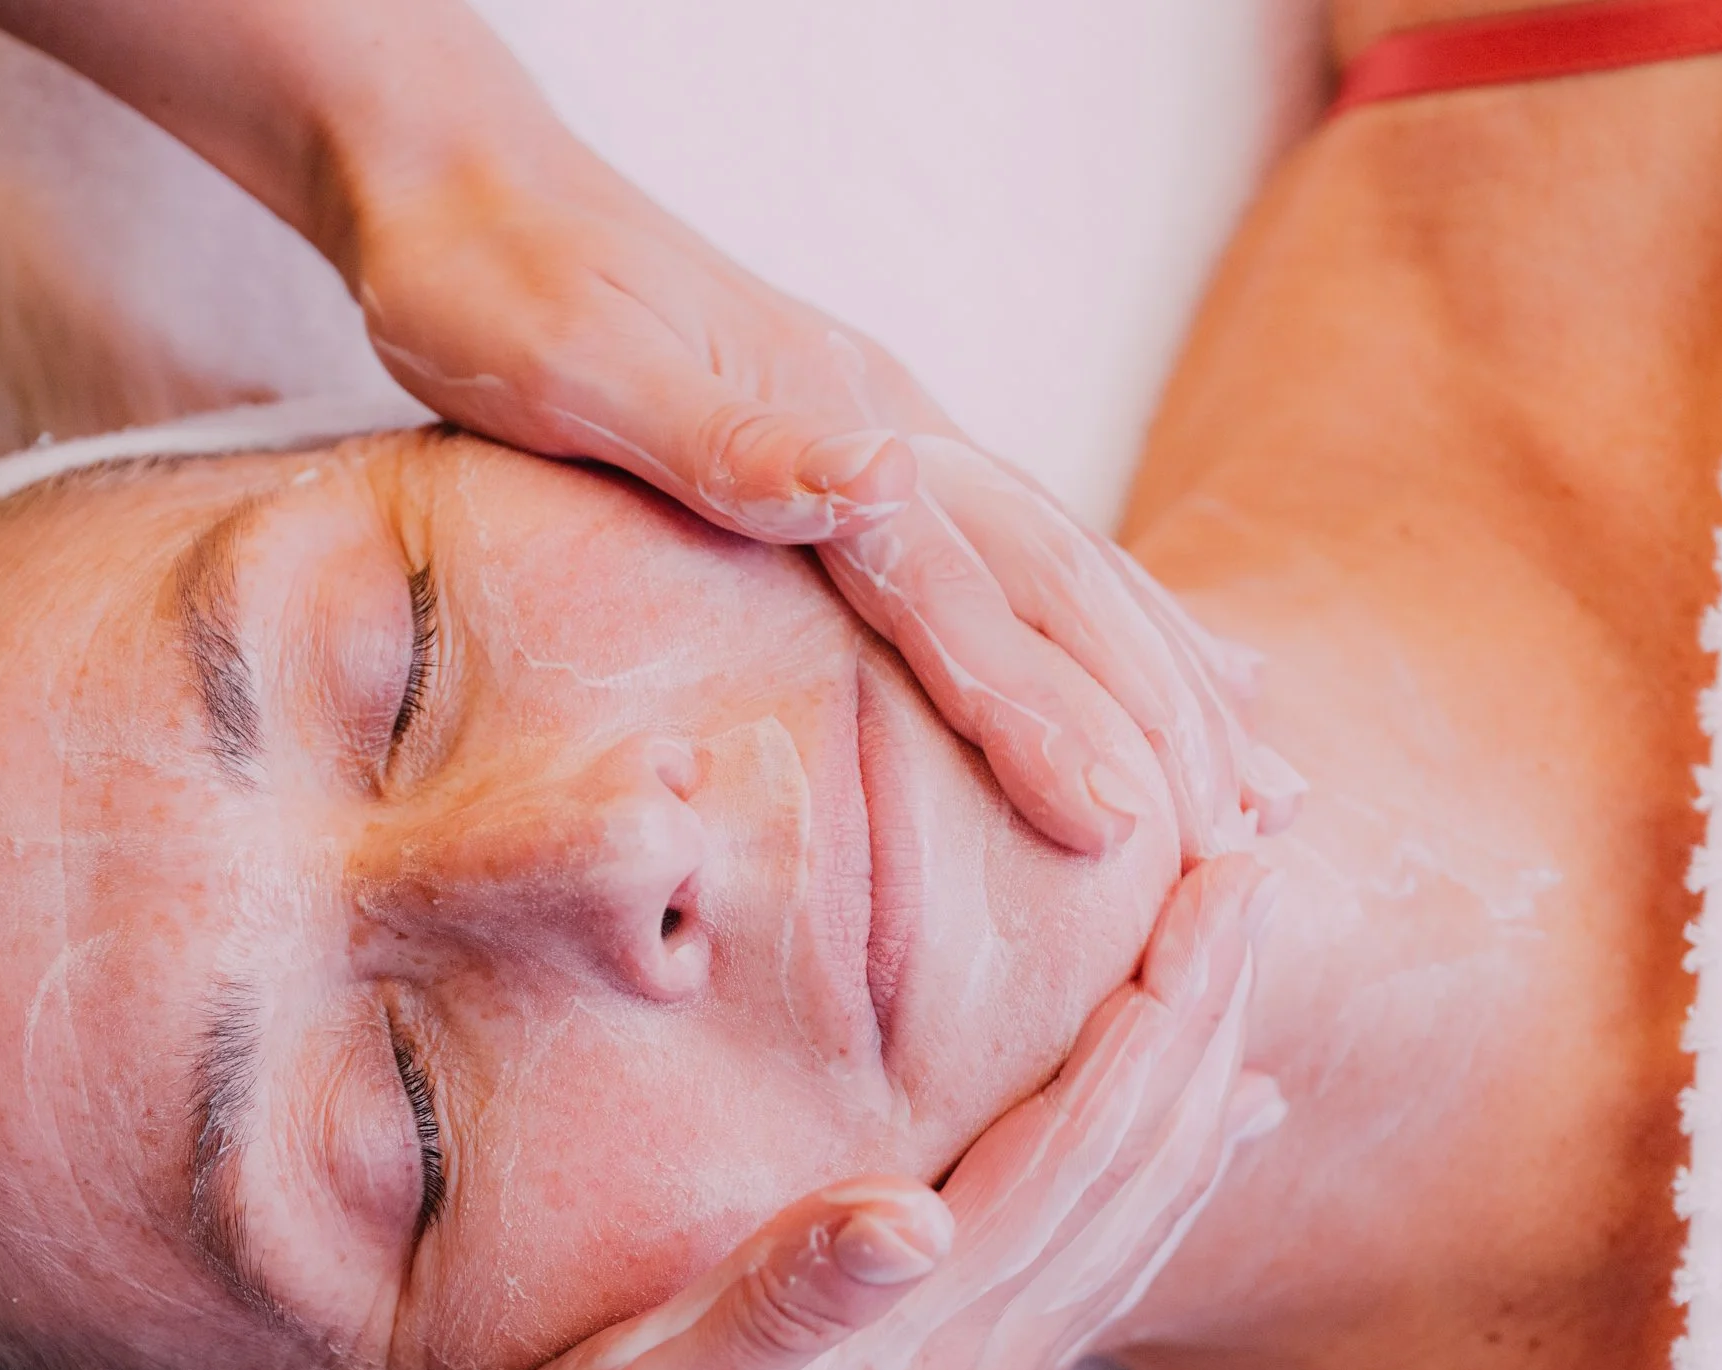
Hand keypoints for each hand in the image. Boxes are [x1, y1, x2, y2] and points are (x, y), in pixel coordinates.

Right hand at [322, 855, 1282, 1369]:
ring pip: (1136, 1216)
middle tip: (1253, 871)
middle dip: (1208, 1011)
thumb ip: (777, 1310)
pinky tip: (1185, 1152)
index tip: (1222, 878)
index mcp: (920, 1340)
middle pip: (1141, 1162)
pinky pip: (1099, 1268)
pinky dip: (1160, 1187)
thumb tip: (905, 1219)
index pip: (1088, 1136)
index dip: (1167, 1001)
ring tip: (1239, 982)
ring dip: (1197, 1086)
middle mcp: (978, 1369)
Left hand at [346, 144, 1303, 862]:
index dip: (1056, 717)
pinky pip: (1018, 545)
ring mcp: (892, 432)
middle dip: (1163, 713)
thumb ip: (730, 434)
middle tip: (1253, 834)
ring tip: (1259, 768)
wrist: (462, 183)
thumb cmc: (492, 291)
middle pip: (1064, 586)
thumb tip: (884, 479)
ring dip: (1168, 671)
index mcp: (838, 427)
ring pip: (1067, 566)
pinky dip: (1106, 616)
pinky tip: (1150, 651)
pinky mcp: (865, 443)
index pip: (974, 598)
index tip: (1136, 829)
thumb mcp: (580, 366)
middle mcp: (896, 428)